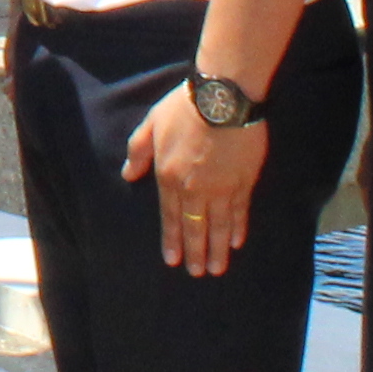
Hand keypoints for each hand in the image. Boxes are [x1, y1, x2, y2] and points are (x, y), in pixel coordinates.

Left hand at [125, 82, 271, 274]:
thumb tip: (128, 174)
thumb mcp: (151, 124)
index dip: (172, 240)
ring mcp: (221, 188)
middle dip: (195, 252)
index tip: (173, 260)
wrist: (223, 98)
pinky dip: (238, 228)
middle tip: (197, 273)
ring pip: (218, 226)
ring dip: (216, 249)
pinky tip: (236, 242)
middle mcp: (194, 189)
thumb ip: (138, 152)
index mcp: (169, 177)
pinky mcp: (243, 182)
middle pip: (195, 227)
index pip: (170, 216)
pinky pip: (239, 211)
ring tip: (217, 268)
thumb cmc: (184, 107)